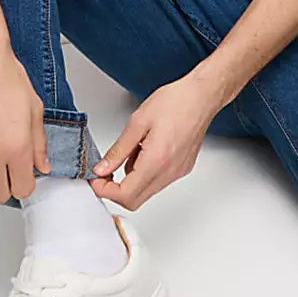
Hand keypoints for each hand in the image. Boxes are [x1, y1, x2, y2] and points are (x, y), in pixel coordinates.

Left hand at [89, 73, 223, 209]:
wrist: (201, 96)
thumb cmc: (175, 102)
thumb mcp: (137, 122)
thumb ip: (118, 150)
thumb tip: (102, 169)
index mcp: (156, 161)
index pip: (125, 195)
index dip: (104, 190)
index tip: (96, 178)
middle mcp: (168, 172)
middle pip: (135, 200)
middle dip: (115, 190)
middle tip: (105, 170)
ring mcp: (177, 172)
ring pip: (146, 191)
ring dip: (131, 179)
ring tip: (134, 148)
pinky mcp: (182, 169)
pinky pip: (157, 181)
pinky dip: (145, 172)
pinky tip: (147, 149)